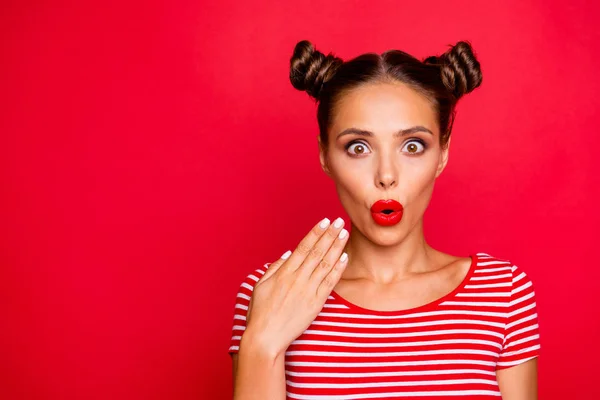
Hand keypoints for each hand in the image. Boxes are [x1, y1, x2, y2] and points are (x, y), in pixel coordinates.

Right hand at [243, 217, 348, 356]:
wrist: (266, 337)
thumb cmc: (260, 312)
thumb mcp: (260, 285)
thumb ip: (275, 267)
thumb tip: (289, 252)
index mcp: (284, 272)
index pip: (303, 247)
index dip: (315, 233)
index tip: (324, 222)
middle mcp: (297, 279)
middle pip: (317, 252)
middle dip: (329, 235)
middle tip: (339, 221)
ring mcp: (307, 291)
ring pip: (325, 264)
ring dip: (336, 247)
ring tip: (344, 234)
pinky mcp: (315, 304)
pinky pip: (329, 283)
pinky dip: (338, 270)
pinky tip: (345, 258)